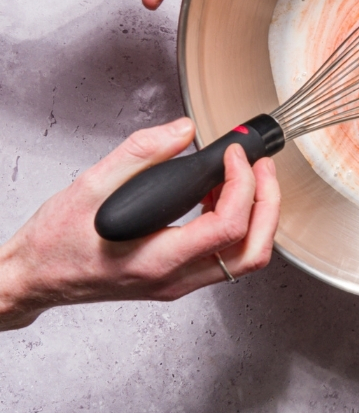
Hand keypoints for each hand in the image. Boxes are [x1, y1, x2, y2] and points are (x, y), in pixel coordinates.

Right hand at [0, 119, 279, 329]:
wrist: (36, 275)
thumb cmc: (56, 240)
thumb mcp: (93, 183)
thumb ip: (142, 152)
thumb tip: (183, 129)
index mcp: (156, 261)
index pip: (227, 228)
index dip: (243, 184)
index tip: (232, 153)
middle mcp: (173, 280)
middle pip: (252, 252)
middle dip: (268, 202)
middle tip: (259, 165)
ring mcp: (177, 282)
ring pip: (244, 258)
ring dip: (255, 212)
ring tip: (237, 174)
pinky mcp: (175, 277)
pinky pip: (223, 255)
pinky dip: (234, 221)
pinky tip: (213, 192)